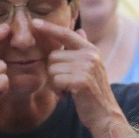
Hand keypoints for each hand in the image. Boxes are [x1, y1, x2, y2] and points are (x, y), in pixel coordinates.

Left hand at [32, 18, 126, 137]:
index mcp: (90, 50)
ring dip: (55, 83)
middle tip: (65, 83)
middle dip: (53, 72)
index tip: (34, 22)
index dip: (49, 28)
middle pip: (53, 56)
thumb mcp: (90, 67)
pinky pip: (55, 80)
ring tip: (68, 90)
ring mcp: (87, 67)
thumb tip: (79, 29)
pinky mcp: (82, 80)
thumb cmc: (92, 92)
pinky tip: (67, 95)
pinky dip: (58, 90)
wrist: (104, 115)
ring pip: (52, 69)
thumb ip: (82, 49)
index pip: (66, 34)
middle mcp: (90, 55)